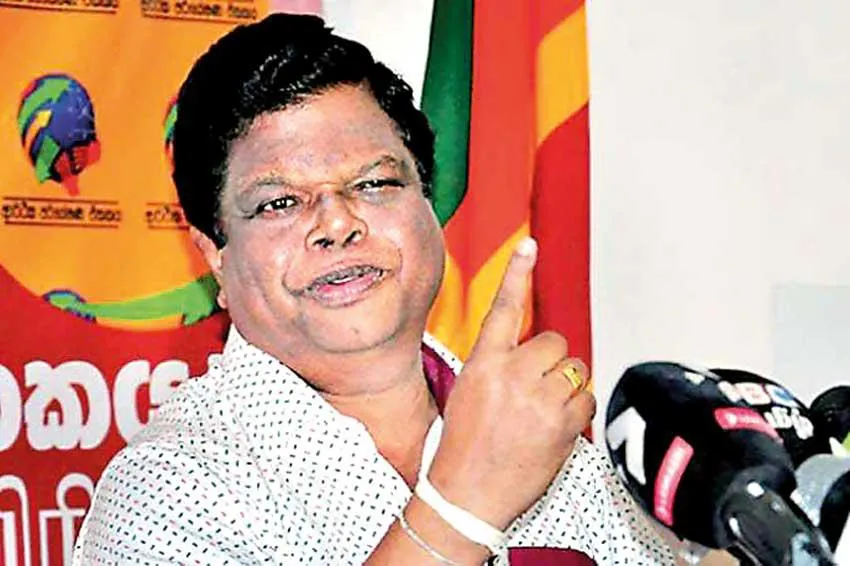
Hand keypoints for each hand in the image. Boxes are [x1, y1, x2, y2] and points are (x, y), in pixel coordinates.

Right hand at [426, 237, 595, 530]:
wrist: (466, 497)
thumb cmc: (462, 447)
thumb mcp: (467, 393)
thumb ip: (498, 366)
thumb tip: (532, 354)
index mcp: (483, 364)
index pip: (504, 309)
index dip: (517, 274)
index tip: (528, 245)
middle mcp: (512, 375)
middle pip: (555, 342)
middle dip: (550, 363)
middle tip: (532, 391)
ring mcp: (539, 399)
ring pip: (574, 369)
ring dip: (564, 386)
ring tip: (539, 413)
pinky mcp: (563, 424)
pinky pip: (586, 400)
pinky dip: (575, 412)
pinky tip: (552, 428)